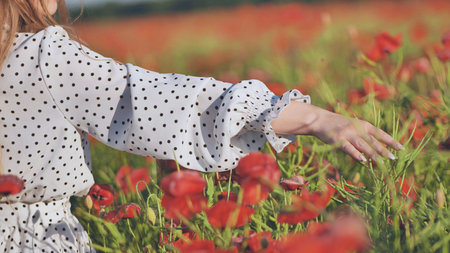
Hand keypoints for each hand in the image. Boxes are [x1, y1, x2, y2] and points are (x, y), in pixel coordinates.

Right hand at [270, 101, 402, 161]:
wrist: (320, 119)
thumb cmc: (337, 125)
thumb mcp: (352, 126)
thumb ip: (363, 136)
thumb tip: (374, 151)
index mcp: (363, 124)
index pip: (380, 133)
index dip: (391, 141)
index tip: (401, 148)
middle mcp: (357, 128)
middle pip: (373, 140)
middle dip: (384, 149)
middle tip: (394, 158)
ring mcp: (347, 133)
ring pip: (363, 145)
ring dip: (373, 154)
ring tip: (382, 162)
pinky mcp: (338, 139)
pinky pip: (349, 148)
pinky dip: (356, 154)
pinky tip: (363, 160)